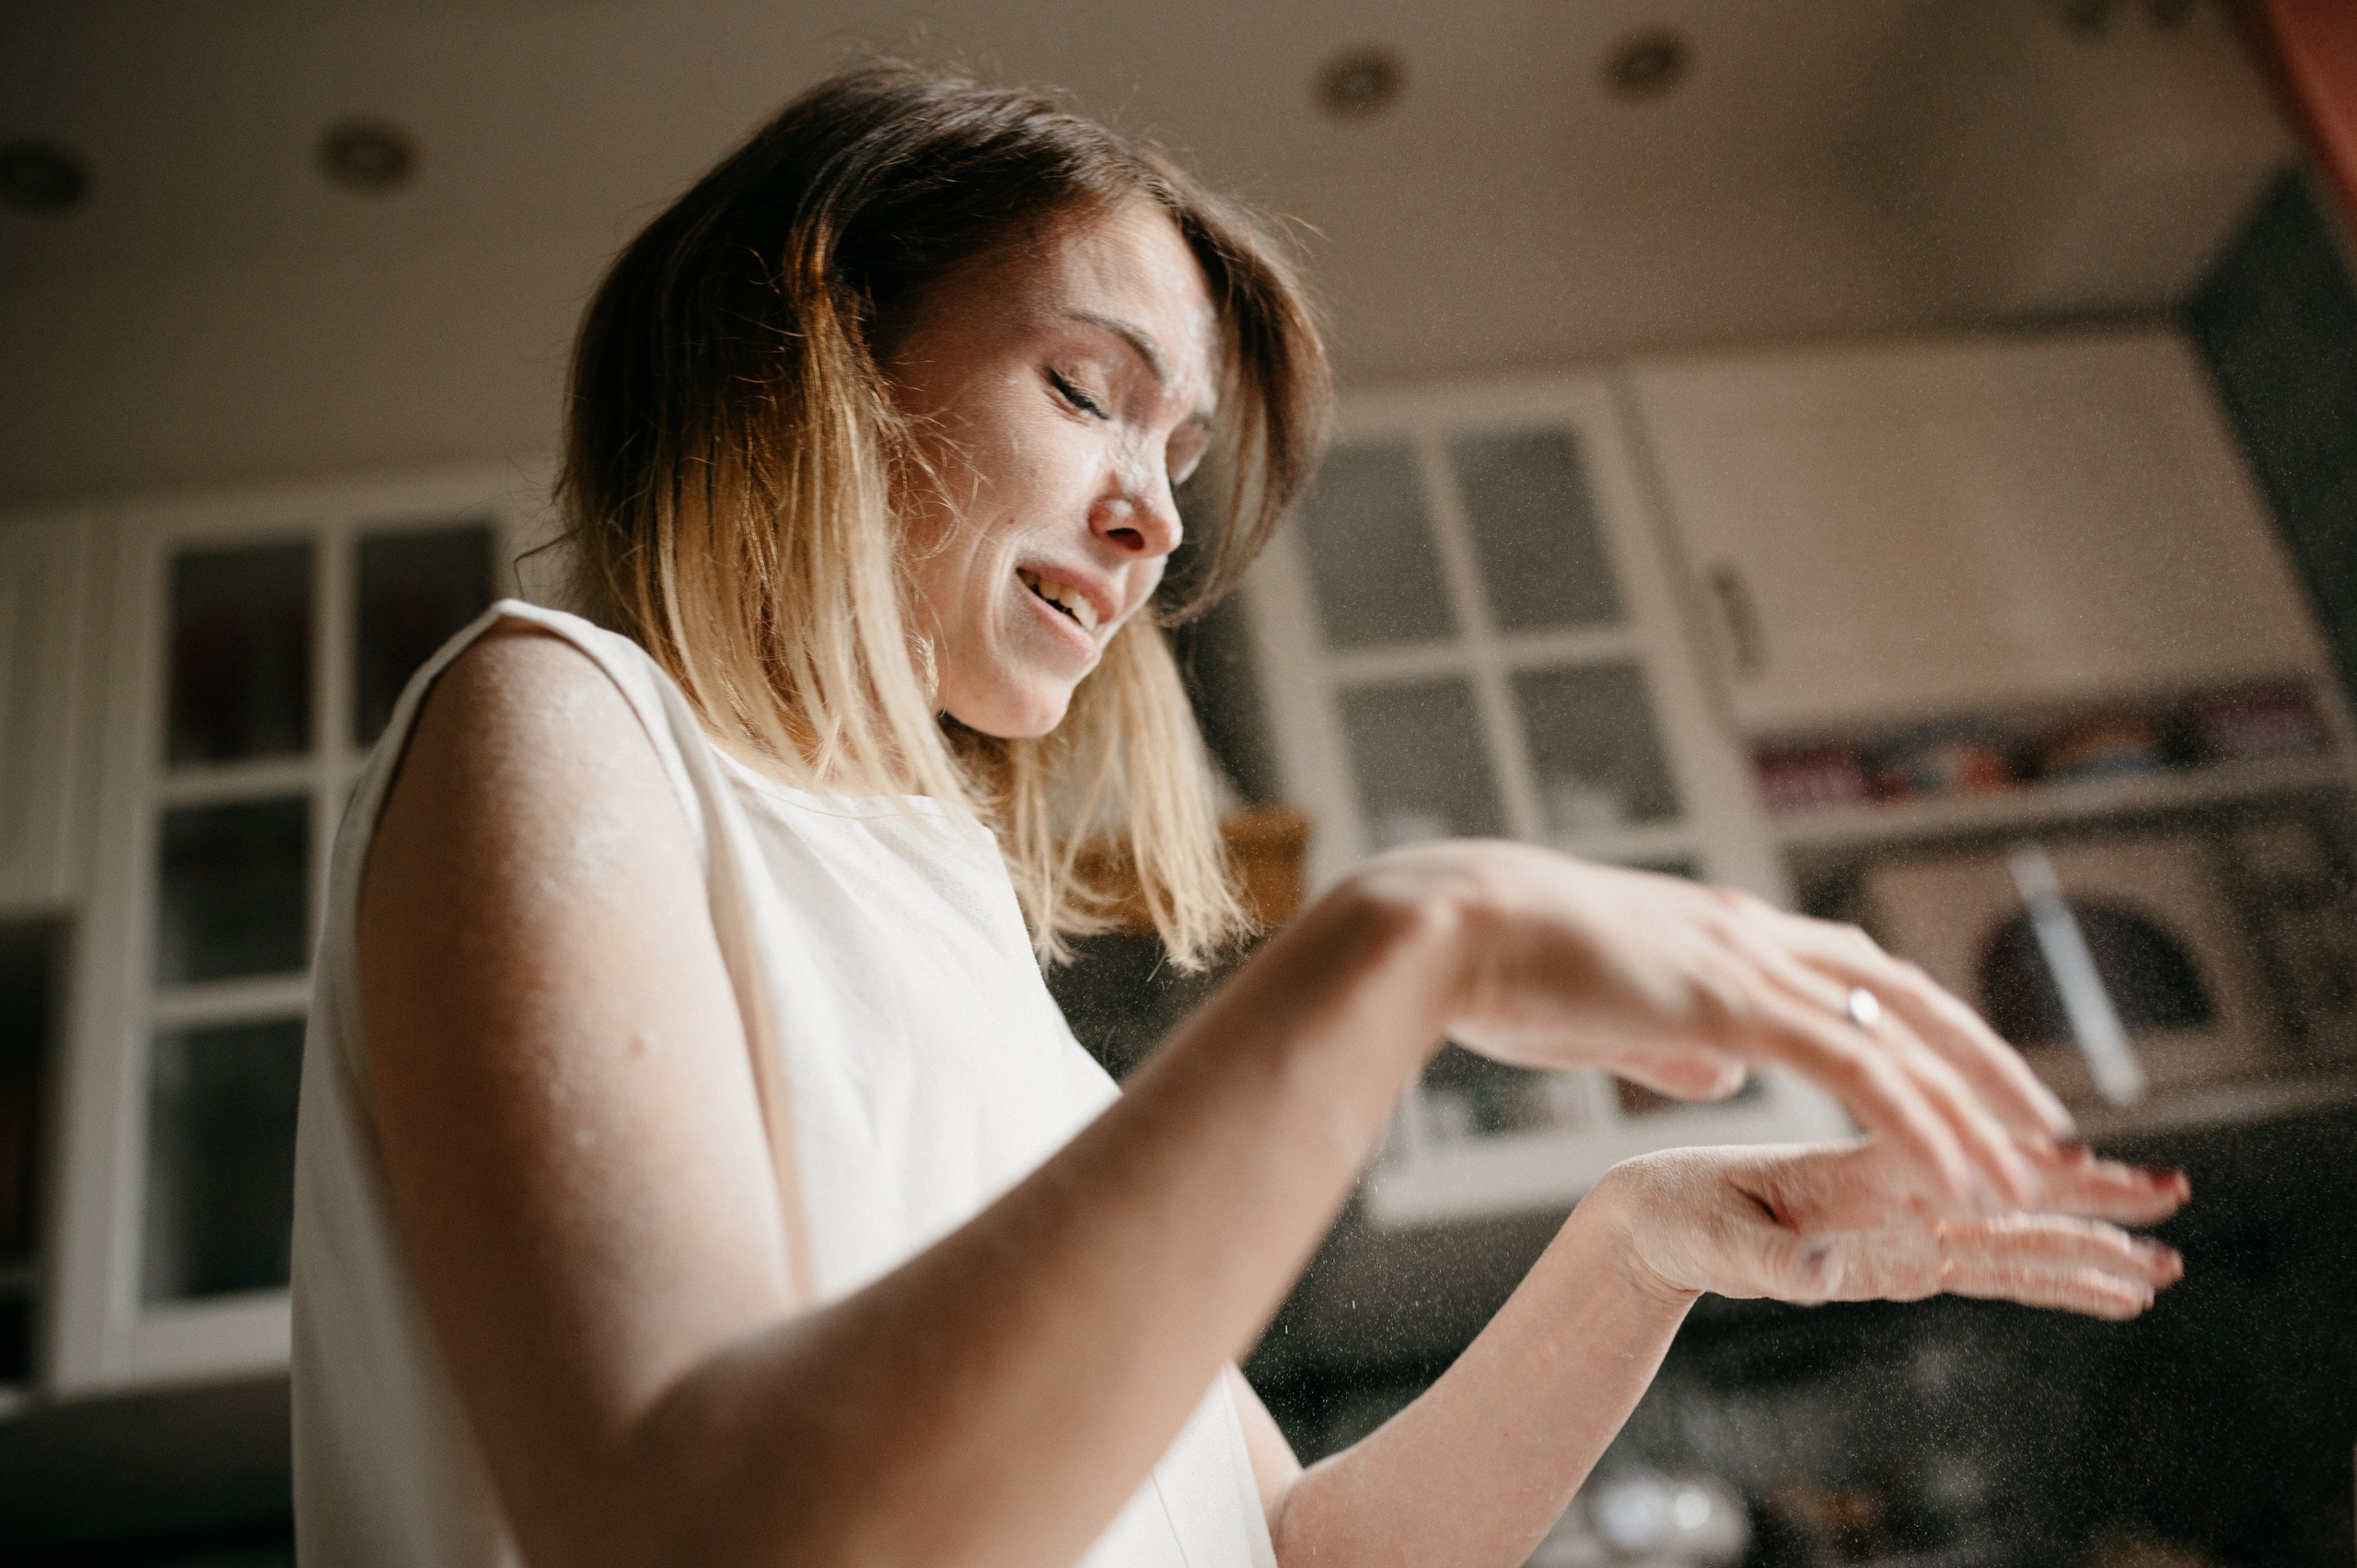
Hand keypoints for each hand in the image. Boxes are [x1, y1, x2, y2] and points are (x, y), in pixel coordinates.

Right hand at [1365, 845, 2074, 1210]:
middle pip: (1904, 993)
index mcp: (1722, 933)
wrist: (1447, 929)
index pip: (1850, 975)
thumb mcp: (1603, 1012)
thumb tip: (1723, 1073)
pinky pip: (1859, 1068)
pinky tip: (1960, 1168)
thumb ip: (1674, 1041)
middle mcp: (1753, 934)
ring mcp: (1749, 961)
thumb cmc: (1497, 969)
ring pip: (1900, 1034)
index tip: (1966, 1071)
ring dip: (1974, 1103)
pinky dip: (1921, 1119)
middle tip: (2045, 1118)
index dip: (1917, 1025)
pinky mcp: (1735, 1000)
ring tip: (2035, 1167)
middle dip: (1980, 1057)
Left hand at [1595, 1140, 2189, 1319]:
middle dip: (2089, 1199)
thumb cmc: (1683, 1209)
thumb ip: (1770, 1259)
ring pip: (2008, 1232)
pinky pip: (1983, 1265)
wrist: (1653, 1215)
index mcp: (1853, 1166)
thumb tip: (1817, 1277)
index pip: (1951, 1155)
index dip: (2017, 1160)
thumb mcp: (1715, 1237)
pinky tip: (2108, 1292)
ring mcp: (1900, 1221)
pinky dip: (2047, 1277)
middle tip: (2171, 1199)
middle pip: (2004, 1190)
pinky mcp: (1896, 1253)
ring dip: (2085, 1244)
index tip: (2084, 1163)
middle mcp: (1891, 1189)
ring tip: (2163, 1265)